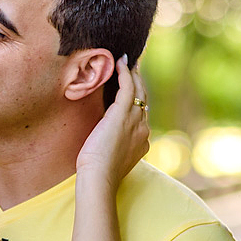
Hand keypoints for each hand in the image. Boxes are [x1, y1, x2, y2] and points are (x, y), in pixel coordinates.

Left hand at [76, 56, 150, 186]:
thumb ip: (113, 147)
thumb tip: (104, 139)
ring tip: (127, 62)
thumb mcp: (110, 158)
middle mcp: (143, 129)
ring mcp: (135, 121)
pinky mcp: (122, 114)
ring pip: (138, 91)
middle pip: (144, 100)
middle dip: (139, 83)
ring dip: (133, 75)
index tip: (132, 89)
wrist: (99, 177)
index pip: (141, 115)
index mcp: (142, 141)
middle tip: (133, 67)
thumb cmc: (97, 173)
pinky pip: (127, 87)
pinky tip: (120, 63)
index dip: (137, 100)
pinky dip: (125, 73)